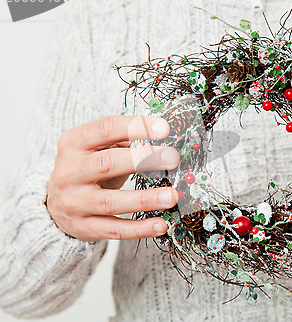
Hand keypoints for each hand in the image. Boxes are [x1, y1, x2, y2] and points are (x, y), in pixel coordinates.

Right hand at [47, 116, 179, 240]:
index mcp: (73, 143)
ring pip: (111, 201)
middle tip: (172, 158)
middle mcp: (69, 172)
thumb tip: (163, 145)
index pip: (105, 128)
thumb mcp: (97, 148)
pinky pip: (114, 230)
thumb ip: (124, 142)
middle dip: (143, 160)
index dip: (135, 127)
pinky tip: (161, 224)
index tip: (164, 128)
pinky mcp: (83, 227)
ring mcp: (74, 202)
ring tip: (171, 196)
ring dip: (145, 199)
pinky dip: (140, 228)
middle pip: (107, 163)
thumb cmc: (88, 169)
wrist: (55, 202)